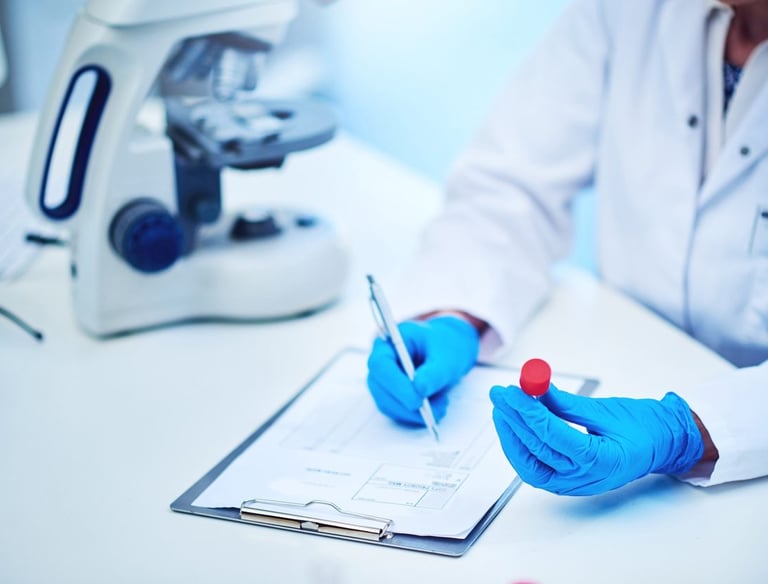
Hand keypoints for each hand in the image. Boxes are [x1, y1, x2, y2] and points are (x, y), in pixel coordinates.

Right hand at [366, 316, 479, 425]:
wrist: (447, 353)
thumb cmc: (444, 346)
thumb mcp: (446, 355)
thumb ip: (434, 371)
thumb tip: (419, 389)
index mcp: (389, 342)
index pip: (380, 364)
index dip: (395, 384)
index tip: (418, 399)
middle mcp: (380, 362)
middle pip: (379, 388)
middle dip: (405, 403)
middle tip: (432, 411)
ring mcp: (382, 381)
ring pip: (387, 404)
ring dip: (413, 413)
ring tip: (441, 407)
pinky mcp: (390, 397)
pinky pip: (396, 412)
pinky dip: (415, 416)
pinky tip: (435, 408)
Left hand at [489, 384, 703, 494]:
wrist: (660, 446)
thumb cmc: (641, 427)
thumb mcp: (605, 409)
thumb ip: (566, 402)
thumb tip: (534, 386)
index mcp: (603, 460)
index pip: (554, 436)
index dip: (529, 412)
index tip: (513, 391)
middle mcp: (586, 478)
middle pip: (538, 449)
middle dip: (514, 419)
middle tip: (501, 394)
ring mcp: (574, 484)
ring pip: (530, 464)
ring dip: (511, 435)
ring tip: (502, 408)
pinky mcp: (565, 482)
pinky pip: (534, 469)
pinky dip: (519, 448)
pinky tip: (510, 427)